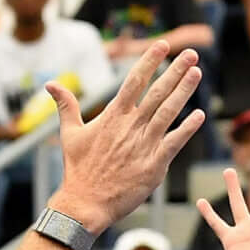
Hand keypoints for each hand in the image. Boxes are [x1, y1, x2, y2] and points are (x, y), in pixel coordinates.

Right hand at [47, 45, 204, 229]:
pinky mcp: (154, 165)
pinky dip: (188, 128)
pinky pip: (175, 142)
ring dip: (184, 91)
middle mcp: (130, 127)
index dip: (150, 61)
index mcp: (112, 116)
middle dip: (175, 71)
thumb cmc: (78, 169)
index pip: (134, 81)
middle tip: (191, 53)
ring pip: (168, 112)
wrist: (85, 203)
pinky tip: (200, 114)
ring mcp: (144, 145)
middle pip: (157, 92)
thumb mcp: (69, 134)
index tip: (163, 45)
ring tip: (197, 73)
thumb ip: (66, 106)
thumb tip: (50, 84)